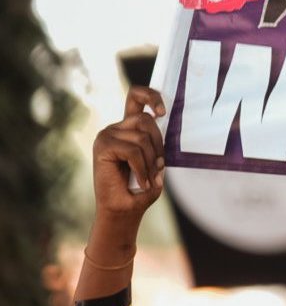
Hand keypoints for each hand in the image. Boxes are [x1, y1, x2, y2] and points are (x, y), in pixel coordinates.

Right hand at [92, 87, 166, 221]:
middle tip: (158, 167)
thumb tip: (162, 123)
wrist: (123, 210)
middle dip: (158, 144)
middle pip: (146, 119)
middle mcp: (116, 128)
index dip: (151, 96)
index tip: (163, 112)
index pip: (136, 97)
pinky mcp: (102, 147)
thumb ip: (158, 145)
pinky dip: (142, 168)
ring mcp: (107, 136)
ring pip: (142, 137)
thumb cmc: (141, 187)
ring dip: (151, 161)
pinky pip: (133, 151)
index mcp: (129, 128)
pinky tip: (142, 182)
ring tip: (149, 178)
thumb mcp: (156, 163)